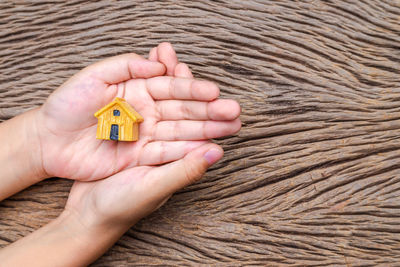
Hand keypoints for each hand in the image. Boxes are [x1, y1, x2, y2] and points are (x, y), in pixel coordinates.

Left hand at [34, 43, 240, 180]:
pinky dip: (186, 151)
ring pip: (180, 132)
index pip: (172, 87)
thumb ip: (126, 65)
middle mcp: (146, 111)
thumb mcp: (93, 76)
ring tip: (231, 128)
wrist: (48, 140)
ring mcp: (145, 134)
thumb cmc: (66, 104)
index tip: (214, 92)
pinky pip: (166, 153)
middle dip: (209, 111)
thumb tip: (158, 64)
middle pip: (183, 110)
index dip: (194, 89)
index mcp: (138, 88)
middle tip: (234, 112)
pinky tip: (206, 148)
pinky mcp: (139, 156)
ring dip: (206, 130)